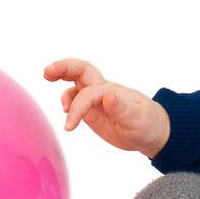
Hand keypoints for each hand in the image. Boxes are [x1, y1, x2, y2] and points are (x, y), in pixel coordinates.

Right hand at [43, 58, 170, 157]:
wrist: (152, 131)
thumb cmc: (147, 123)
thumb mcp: (137, 119)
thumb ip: (121, 108)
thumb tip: (108, 96)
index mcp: (112, 91)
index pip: (89, 93)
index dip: (77, 106)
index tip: (70, 125)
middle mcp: (102, 90)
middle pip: (81, 69)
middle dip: (63, 67)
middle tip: (47, 71)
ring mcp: (96, 98)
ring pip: (76, 81)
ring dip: (62, 80)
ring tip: (53, 87)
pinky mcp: (93, 108)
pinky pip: (76, 97)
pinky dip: (67, 100)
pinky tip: (66, 112)